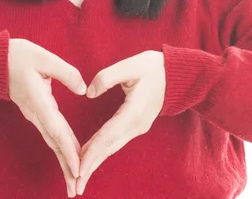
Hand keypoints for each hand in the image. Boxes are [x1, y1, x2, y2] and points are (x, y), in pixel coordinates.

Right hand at [8, 38, 86, 196]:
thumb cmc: (18, 56)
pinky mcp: (35, 111)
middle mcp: (36, 113)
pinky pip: (50, 133)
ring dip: (63, 160)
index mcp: (39, 101)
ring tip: (74, 179)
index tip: (77, 169)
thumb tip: (83, 89)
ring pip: (52, 140)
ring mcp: (34, 114)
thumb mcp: (43, 57)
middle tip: (76, 189)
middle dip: (66, 166)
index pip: (56, 130)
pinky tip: (69, 154)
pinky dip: (60, 146)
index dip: (68, 150)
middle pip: (54, 143)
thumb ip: (65, 72)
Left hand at [76, 50, 166, 194]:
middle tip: (75, 185)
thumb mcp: (130, 65)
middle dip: (91, 166)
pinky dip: (102, 150)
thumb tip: (88, 93)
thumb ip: (107, 77)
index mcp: (134, 112)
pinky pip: (116, 140)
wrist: (177, 74)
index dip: (92, 152)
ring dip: (95, 160)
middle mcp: (136, 125)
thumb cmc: (153, 67)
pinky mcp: (136, 124)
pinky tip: (91, 155)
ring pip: (112, 147)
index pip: (108, 136)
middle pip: (109, 148)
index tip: (79, 169)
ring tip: (79, 175)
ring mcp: (138, 127)